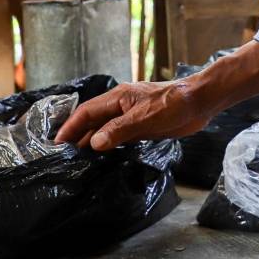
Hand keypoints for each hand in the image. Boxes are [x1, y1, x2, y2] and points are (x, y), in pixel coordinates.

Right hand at [55, 41, 258, 151]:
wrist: (201, 101)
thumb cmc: (174, 103)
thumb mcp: (143, 118)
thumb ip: (118, 131)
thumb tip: (93, 143)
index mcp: (118, 97)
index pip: (86, 112)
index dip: (70, 127)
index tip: (57, 143)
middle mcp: (121, 105)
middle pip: (93, 121)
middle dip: (77, 136)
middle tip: (63, 156)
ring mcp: (132, 115)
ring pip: (105, 129)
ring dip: (92, 142)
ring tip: (78, 160)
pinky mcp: (143, 125)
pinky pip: (119, 136)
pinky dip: (109, 145)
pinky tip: (104, 158)